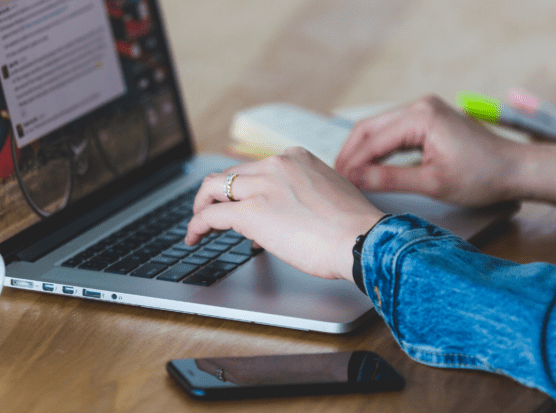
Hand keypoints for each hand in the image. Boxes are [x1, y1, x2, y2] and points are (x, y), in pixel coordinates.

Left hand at [186, 147, 384, 281]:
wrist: (361, 239)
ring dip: (201, 205)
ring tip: (198, 222)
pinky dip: (197, 225)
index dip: (246, 189)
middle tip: (211, 210)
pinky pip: (211, 215)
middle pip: (231, 175)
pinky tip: (194, 236)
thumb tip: (288, 213)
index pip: (257, 168)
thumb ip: (303, 193)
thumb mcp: (329, 193)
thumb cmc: (354, 226)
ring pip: (213, 187)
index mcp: (296, 158)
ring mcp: (261, 186)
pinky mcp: (250, 212)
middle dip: (218, 194)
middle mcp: (275, 165)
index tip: (246, 203)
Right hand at [334, 95, 555, 206]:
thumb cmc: (483, 176)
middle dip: (350, 153)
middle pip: (370, 128)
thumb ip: (390, 179)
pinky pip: (393, 132)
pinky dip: (378, 149)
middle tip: (334, 178)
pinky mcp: (428, 119)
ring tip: (346, 174)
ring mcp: (424, 110)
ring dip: (361, 151)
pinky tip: (368, 165)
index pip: (373, 139)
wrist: (516, 169)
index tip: (337, 183)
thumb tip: (354, 178)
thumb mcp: (433, 182)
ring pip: (379, 129)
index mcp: (420, 116)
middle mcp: (419, 106)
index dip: (351, 162)